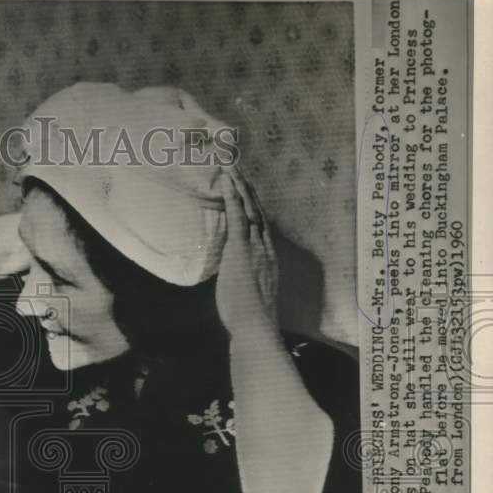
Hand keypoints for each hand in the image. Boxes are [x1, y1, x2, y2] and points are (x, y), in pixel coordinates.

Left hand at [215, 168, 277, 338]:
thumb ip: (241, 278)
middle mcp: (265, 247)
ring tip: (230, 166)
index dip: (253, 205)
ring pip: (249, 208)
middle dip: (247, 188)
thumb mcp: (246, 293)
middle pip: (257, 210)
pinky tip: (226, 182)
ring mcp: (256, 247)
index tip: (246, 190)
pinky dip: (233, 198)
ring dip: (239, 186)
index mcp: (267, 257)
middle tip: (237, 167)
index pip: (260, 224)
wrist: (256, 326)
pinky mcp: (242, 250)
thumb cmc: (248, 318)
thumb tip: (232, 275)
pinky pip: (238, 217)